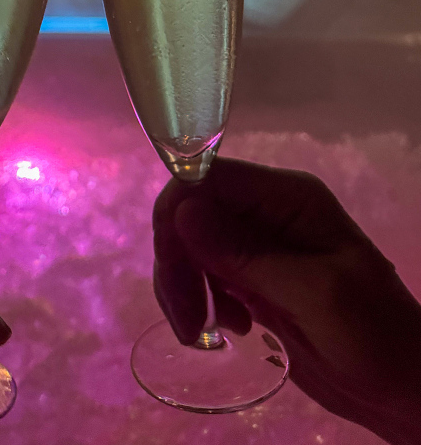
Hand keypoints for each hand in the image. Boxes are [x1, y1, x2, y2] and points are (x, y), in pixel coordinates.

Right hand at [153, 157, 420, 444]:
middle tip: (186, 318)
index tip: (171, 268)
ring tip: (201, 330)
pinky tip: (228, 329)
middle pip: (190, 212)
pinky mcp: (252, 278)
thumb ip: (247, 254)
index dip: (177, 213)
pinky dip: (200, 300)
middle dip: (176, 261)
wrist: (403, 389)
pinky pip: (204, 273)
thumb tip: (182, 211)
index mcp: (288, 197)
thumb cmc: (374, 337)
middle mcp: (267, 211)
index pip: (208, 177)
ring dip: (184, 286)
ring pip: (190, 244)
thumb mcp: (315, 295)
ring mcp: (258, 244)